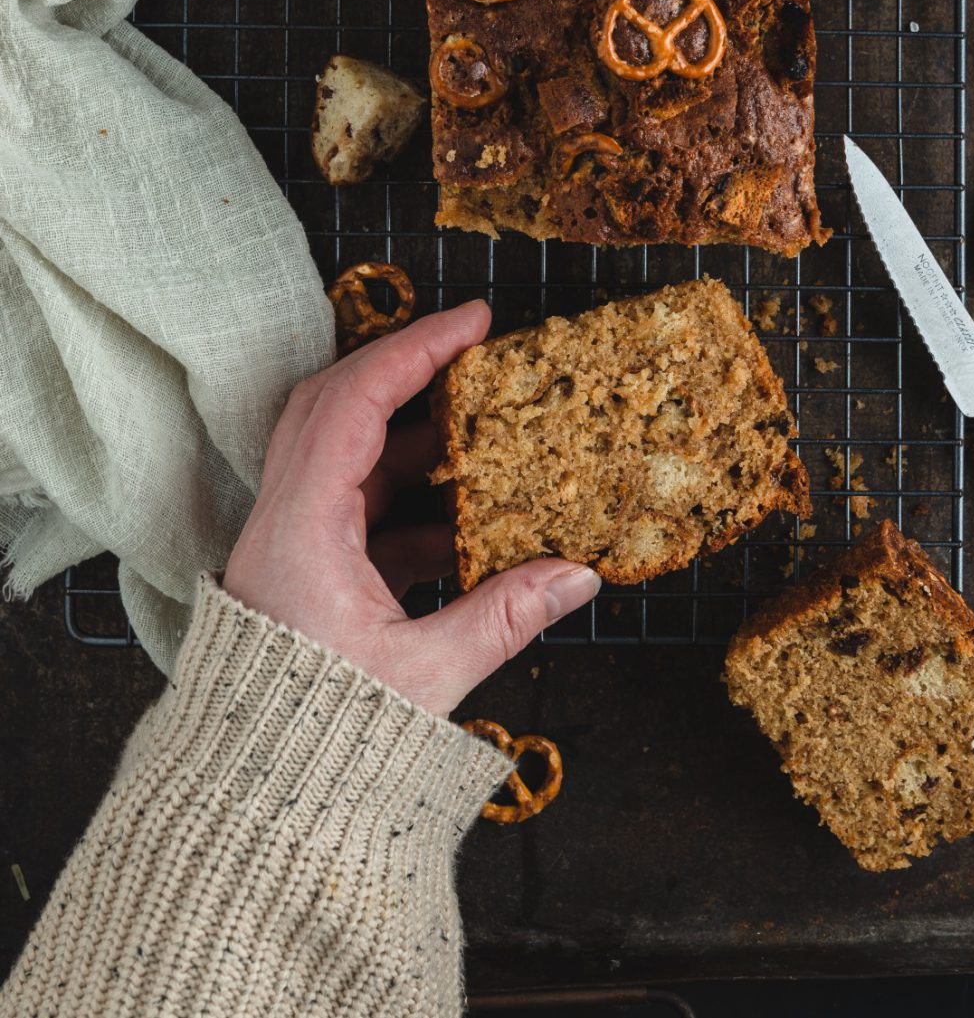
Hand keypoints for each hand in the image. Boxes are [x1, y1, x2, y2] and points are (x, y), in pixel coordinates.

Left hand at [223, 301, 600, 715]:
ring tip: (483, 438)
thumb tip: (579, 576)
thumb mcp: (422, 676)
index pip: (355, 402)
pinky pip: (354, 503)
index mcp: (304, 526)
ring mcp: (290, 539)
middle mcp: (286, 518)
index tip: (473, 321)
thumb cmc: (317, 738)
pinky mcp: (303, 567)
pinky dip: (408, 496)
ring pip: (344, 451)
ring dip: (412, 434)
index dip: (415, 351)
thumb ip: (502, 617)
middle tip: (472, 349)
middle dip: (406, 367)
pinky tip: (463, 525)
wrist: (249, 797)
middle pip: (336, 402)